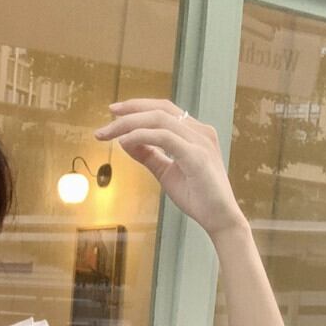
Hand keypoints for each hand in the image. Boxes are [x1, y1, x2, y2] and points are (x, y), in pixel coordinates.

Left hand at [94, 99, 245, 238]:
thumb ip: (149, 155)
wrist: (220, 219)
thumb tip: (125, 141)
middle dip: (130, 111)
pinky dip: (141, 136)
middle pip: (160, 109)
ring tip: (108, 133)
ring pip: (159, 120)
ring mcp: (200, 142)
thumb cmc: (197, 197)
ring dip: (129, 124)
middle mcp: (199, 132)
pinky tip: (124, 142)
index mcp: (195, 133)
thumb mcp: (166, 173)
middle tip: (106, 121)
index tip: (114, 112)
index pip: (164, 110)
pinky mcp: (196, 156)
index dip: (138, 107)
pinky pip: (165, 138)